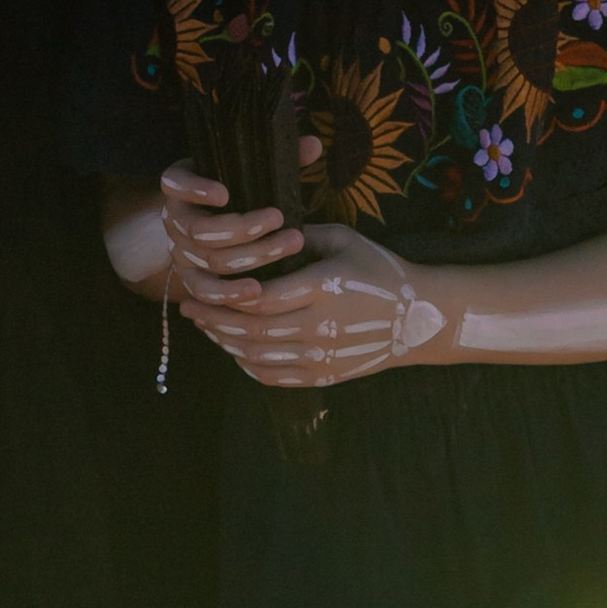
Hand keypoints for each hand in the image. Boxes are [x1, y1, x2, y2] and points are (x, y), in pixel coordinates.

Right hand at [159, 165, 307, 287]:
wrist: (215, 225)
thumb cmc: (236, 193)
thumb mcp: (247, 172)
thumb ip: (277, 158)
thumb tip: (314, 144)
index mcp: (179, 185)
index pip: (176, 184)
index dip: (196, 190)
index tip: (225, 193)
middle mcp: (174, 220)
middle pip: (203, 230)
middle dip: (246, 228)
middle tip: (281, 220)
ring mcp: (180, 252)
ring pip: (212, 261)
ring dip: (252, 257)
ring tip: (287, 249)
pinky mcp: (190, 281)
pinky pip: (204, 293)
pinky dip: (229, 294)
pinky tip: (257, 290)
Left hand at [174, 217, 446, 391]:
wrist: (418, 319)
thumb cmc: (380, 270)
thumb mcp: (342, 239)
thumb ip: (300, 235)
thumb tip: (260, 230)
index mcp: (320, 288)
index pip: (258, 297)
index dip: (223, 294)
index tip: (198, 282)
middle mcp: (318, 328)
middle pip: (251, 330)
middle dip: (213, 318)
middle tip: (188, 305)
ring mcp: (321, 358)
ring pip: (258, 356)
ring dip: (224, 342)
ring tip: (204, 325)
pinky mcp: (324, 377)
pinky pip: (276, 376)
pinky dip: (248, 365)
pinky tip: (234, 350)